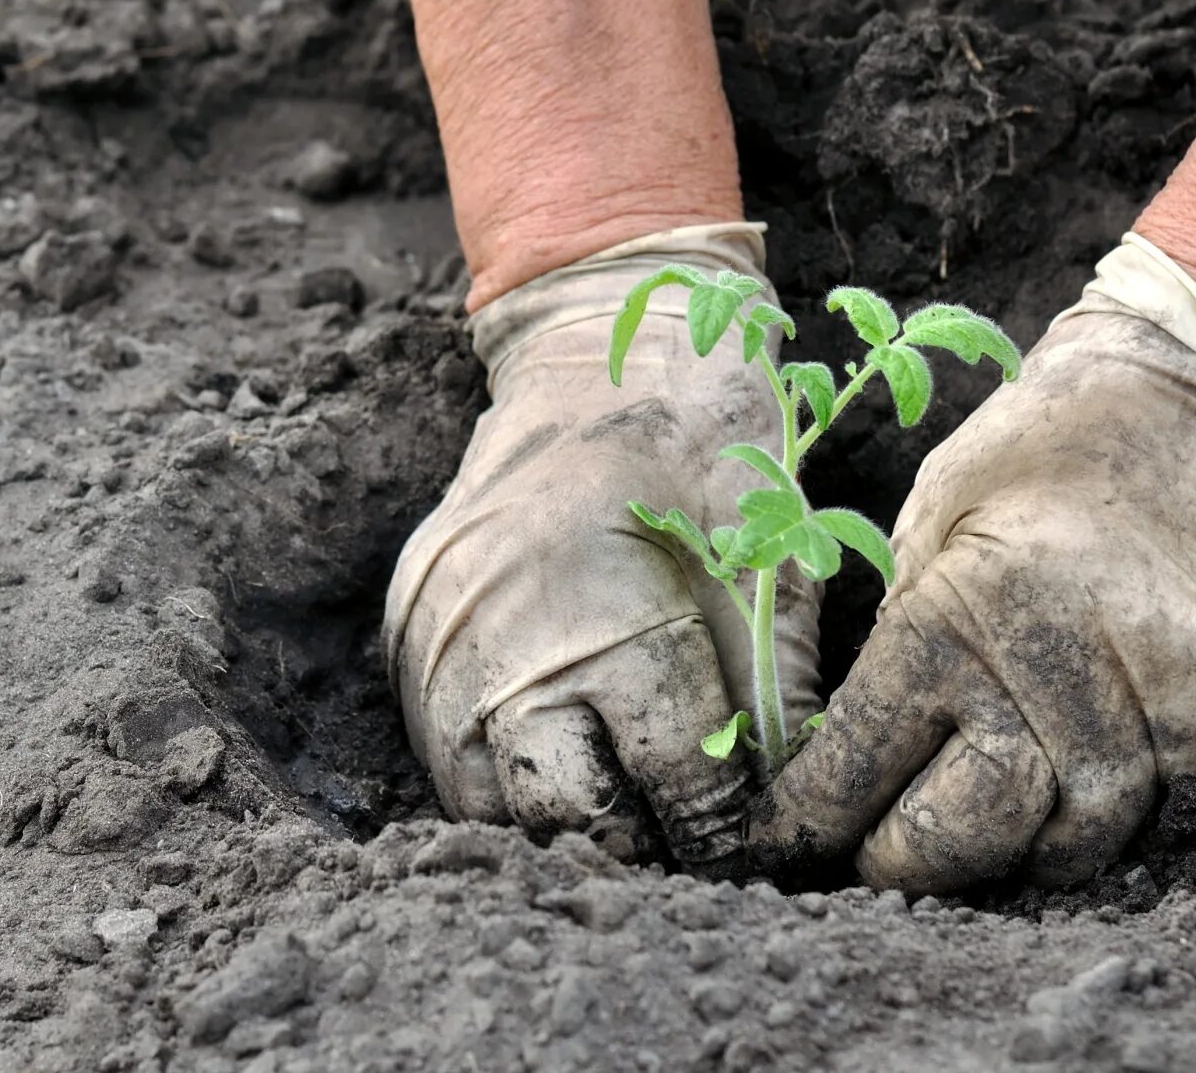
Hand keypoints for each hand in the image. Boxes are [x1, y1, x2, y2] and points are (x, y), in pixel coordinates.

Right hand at [387, 224, 817, 865]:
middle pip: (566, 818)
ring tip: (621, 815)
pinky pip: (445, 749)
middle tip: (684, 842)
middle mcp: (504, 641)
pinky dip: (501, 771)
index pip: (673, 786)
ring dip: (558, 820)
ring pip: (489, 802)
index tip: (750, 847)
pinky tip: (557, 758)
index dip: (723, 830)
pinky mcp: (409, 634)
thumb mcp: (766, 557)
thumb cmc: (699, 441)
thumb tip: (786, 812)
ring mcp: (442, 640)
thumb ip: (776, 695)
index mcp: (608, 619)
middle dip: (636, 843)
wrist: (591, 349)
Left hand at [748, 235, 1195, 892]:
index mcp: (960, 613)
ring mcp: (1168, 708)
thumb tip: (857, 755)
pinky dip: (1129, 823)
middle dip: (906, 863)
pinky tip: (1092, 790)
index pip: (860, 765)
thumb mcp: (941, 512)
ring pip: (1076, 847)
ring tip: (989, 827)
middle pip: (964, 838)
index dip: (812, 820)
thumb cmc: (1054, 449)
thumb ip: (907, 631)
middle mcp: (1064, 672)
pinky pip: (1175, 823)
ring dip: (1022, 852)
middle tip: (880, 859)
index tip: (785, 843)